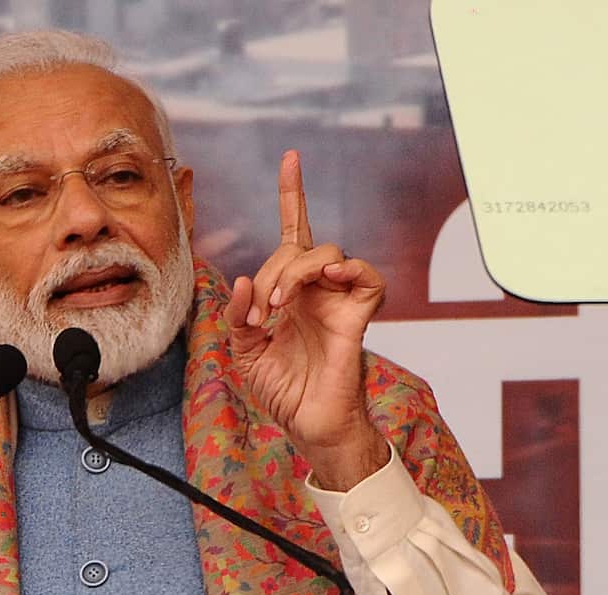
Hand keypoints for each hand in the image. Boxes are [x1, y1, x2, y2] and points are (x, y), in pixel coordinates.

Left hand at [222, 150, 388, 490]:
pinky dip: (348, 270)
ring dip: (294, 273)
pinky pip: (368, 277)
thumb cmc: (282, 389)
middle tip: (261, 313)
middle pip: (298, 246)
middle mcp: (316, 289)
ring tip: (280, 307)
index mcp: (290, 291)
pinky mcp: (359, 315)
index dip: (294, 195)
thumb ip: (239, 315)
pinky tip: (328, 279)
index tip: (292, 158)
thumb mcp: (244, 350)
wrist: (308, 424)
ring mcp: (339, 299)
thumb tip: (245, 282)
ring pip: (328, 252)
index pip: (294, 232)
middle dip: (272, 272)